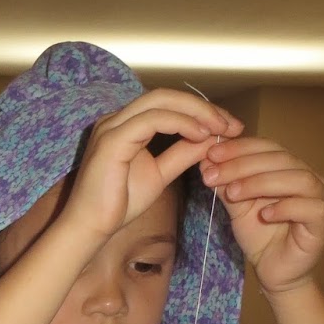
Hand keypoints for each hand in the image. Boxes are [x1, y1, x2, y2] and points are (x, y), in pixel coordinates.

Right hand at [64, 90, 239, 241]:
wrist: (90, 227)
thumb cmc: (117, 204)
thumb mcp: (160, 174)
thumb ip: (182, 154)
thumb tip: (210, 139)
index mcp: (126, 125)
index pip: (168, 105)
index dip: (201, 111)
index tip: (229, 127)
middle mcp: (116, 119)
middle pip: (166, 96)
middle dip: (204, 107)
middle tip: (232, 124)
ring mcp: (112, 126)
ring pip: (161, 101)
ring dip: (196, 112)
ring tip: (221, 128)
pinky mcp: (112, 139)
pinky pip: (152, 119)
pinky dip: (181, 123)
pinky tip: (200, 135)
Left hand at [201, 138, 323, 293]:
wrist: (273, 271)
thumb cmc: (260, 235)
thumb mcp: (237, 206)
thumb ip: (226, 184)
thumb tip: (205, 161)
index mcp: (290, 168)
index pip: (268, 147)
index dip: (240, 148)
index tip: (210, 153)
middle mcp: (310, 177)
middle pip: (281, 159)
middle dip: (243, 165)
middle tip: (214, 175)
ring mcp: (321, 197)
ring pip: (297, 179)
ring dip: (261, 183)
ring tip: (233, 193)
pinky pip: (310, 207)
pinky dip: (285, 207)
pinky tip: (264, 214)